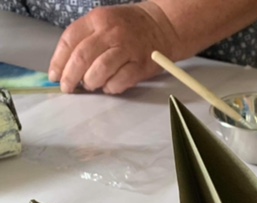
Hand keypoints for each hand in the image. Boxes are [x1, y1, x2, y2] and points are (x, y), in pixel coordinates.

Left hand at [48, 2, 177, 93]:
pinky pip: (121, 80)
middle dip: (71, 76)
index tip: (54, 76)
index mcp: (97, 20)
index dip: (59, 61)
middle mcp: (111, 33)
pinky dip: (111, 87)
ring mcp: (127, 49)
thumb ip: (86, 39)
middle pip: (82, 57)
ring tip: (91, 85)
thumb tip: (68, 67)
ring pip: (100, 70)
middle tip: (68, 88)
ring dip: (91, 82)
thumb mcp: (103, 22)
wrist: (161, 26)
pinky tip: (109, 87)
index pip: (70, 41)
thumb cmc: (128, 27)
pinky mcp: (141, 65)